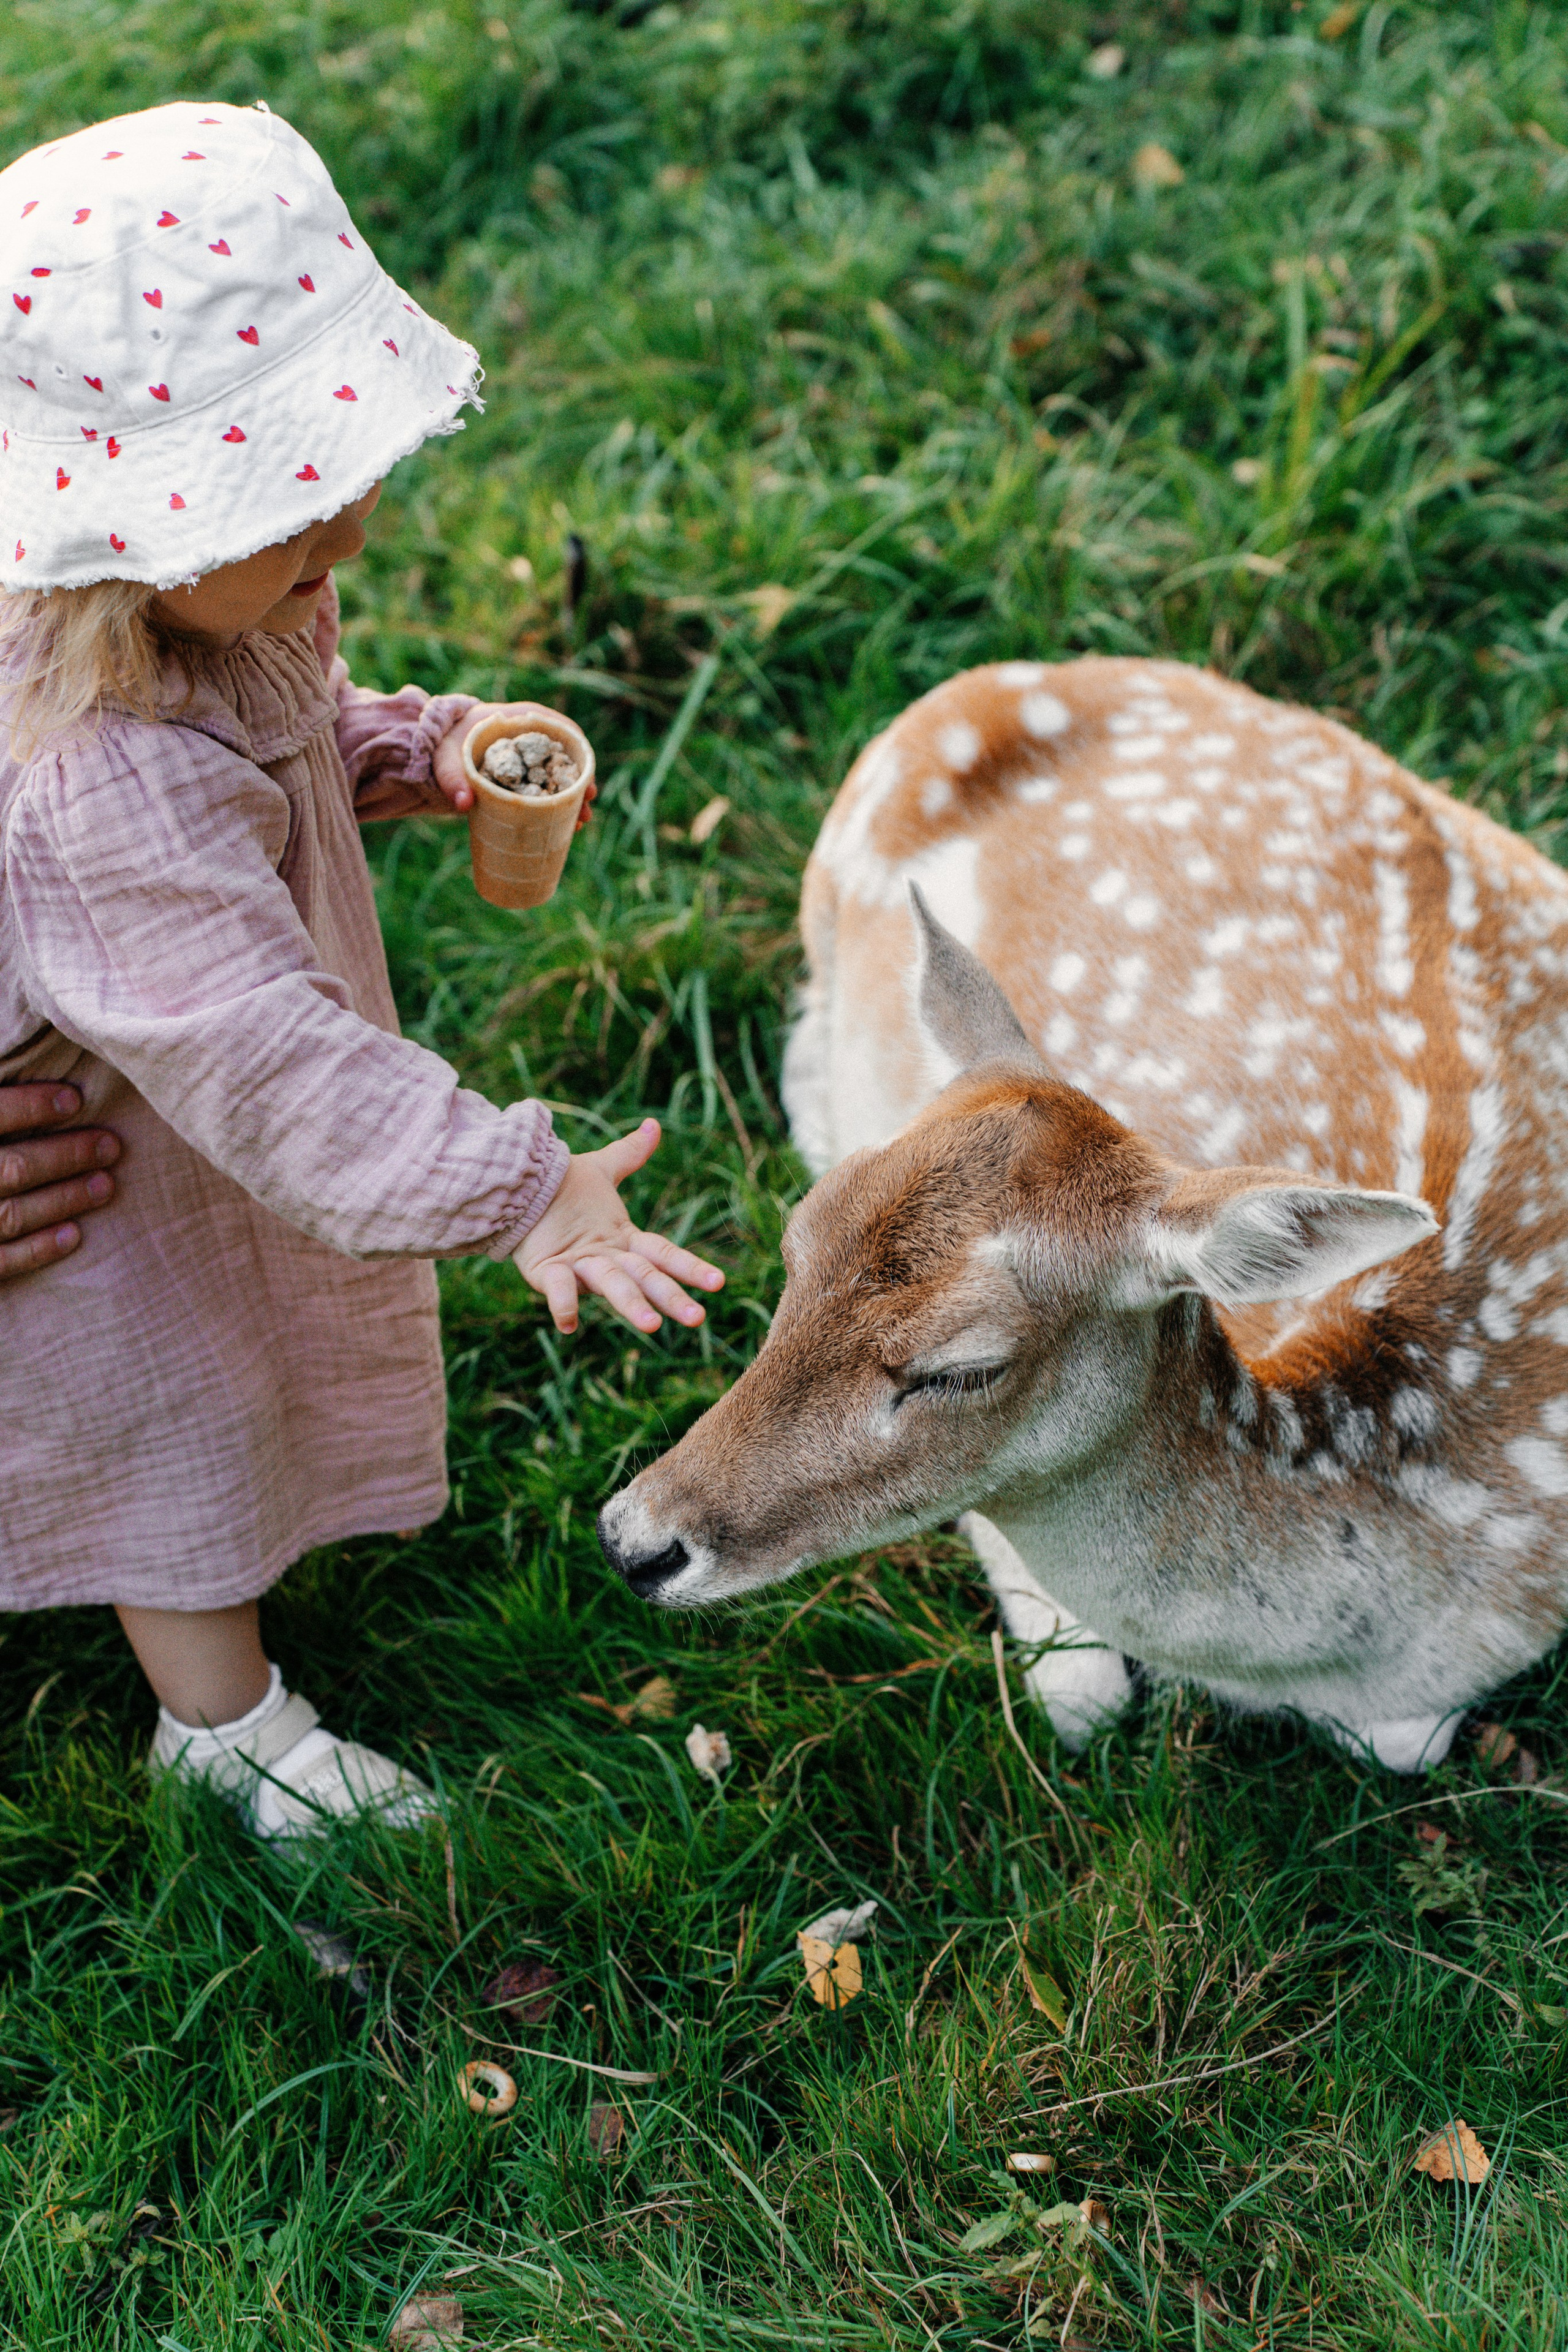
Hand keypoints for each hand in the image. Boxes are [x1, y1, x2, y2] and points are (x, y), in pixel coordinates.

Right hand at [0, 1083, 120, 1280]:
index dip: (31, 1107)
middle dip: (65, 1156)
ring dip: (63, 1199)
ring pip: (12, 1214)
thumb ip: (1, 1111)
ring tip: (106, 1186)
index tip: (76, 1099)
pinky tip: (73, 1236)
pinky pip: (1, 1260)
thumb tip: (63, 1090)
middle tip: (111, 1146)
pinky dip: (37, 1249)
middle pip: (13, 1168)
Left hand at [433, 703, 597, 829]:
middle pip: (566, 754)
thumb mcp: (447, 761)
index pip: (559, 727)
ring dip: (574, 796)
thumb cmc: (445, 747)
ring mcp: (529, 756)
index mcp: (518, 719)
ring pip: (560, 774)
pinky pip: (547, 786)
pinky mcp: (524, 775)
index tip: (584, 778)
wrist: (436, 751)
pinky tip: (566, 824)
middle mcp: (529, 736)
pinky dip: (558, 803)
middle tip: (587, 805)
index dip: (577, 751)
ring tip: (581, 820)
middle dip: (581, 781)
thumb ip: (453, 780)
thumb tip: (464, 803)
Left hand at [514, 1118, 724, 1335]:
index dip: (690, 1268)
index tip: (719, 1282)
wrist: (518, 1190)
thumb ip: (630, 1153)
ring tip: (652, 1326)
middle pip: (645, 1277)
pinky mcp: (548, 1272)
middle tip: (697, 1319)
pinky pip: (559, 1287)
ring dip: (631, 1304)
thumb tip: (654, 1124)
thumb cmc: (561, 1188)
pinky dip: (564, 1303)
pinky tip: (568, 1324)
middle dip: (671, 1297)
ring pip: (611, 1285)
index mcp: (624, 1238)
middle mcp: (608, 1257)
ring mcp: (580, 1267)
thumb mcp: (601, 1169)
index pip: (664, 1254)